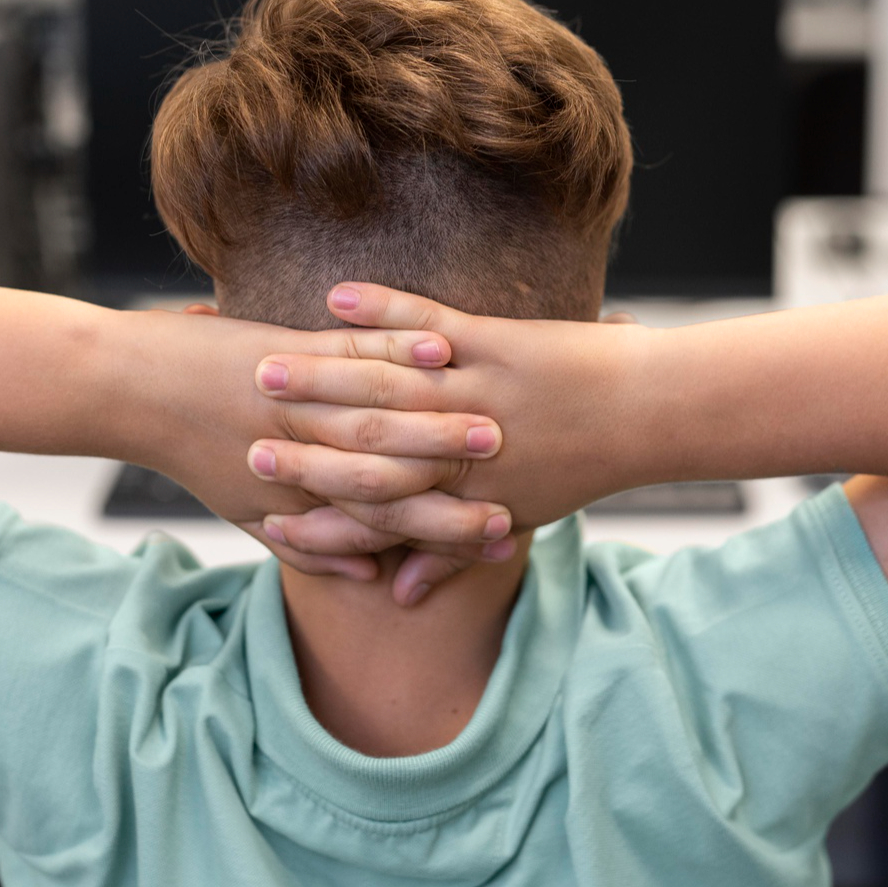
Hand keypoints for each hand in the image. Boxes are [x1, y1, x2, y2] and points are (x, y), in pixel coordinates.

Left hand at [124, 304, 517, 580]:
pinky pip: (355, 348)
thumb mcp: (247, 509)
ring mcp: (298, 400)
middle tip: (529, 483)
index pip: (396, 525)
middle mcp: (307, 455)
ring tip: (504, 420)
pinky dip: (398, 346)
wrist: (127, 389)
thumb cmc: (187, 444)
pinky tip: (443, 348)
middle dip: (471, 482)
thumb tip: (374, 578)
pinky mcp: (288, 348)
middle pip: (404, 478)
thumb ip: (312, 544)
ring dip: (448, 416)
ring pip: (387, 414)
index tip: (511, 537)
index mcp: (302, 499)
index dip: (456, 534)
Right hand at [246, 284, 655, 598]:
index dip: (304, 499)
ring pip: (382, 385)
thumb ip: (449, 553)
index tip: (255, 493)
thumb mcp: (513, 515)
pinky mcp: (495, 344)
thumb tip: (401, 591)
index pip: (366, 507)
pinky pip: (425, 322)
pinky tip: (334, 295)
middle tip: (237, 430)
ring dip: (317, 373)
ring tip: (261, 363)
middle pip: (358, 447)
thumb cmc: (580, 465)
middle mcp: (458, 449)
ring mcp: (474, 392)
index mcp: (460, 494)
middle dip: (291, 439)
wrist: (650, 414)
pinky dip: (380, 310)